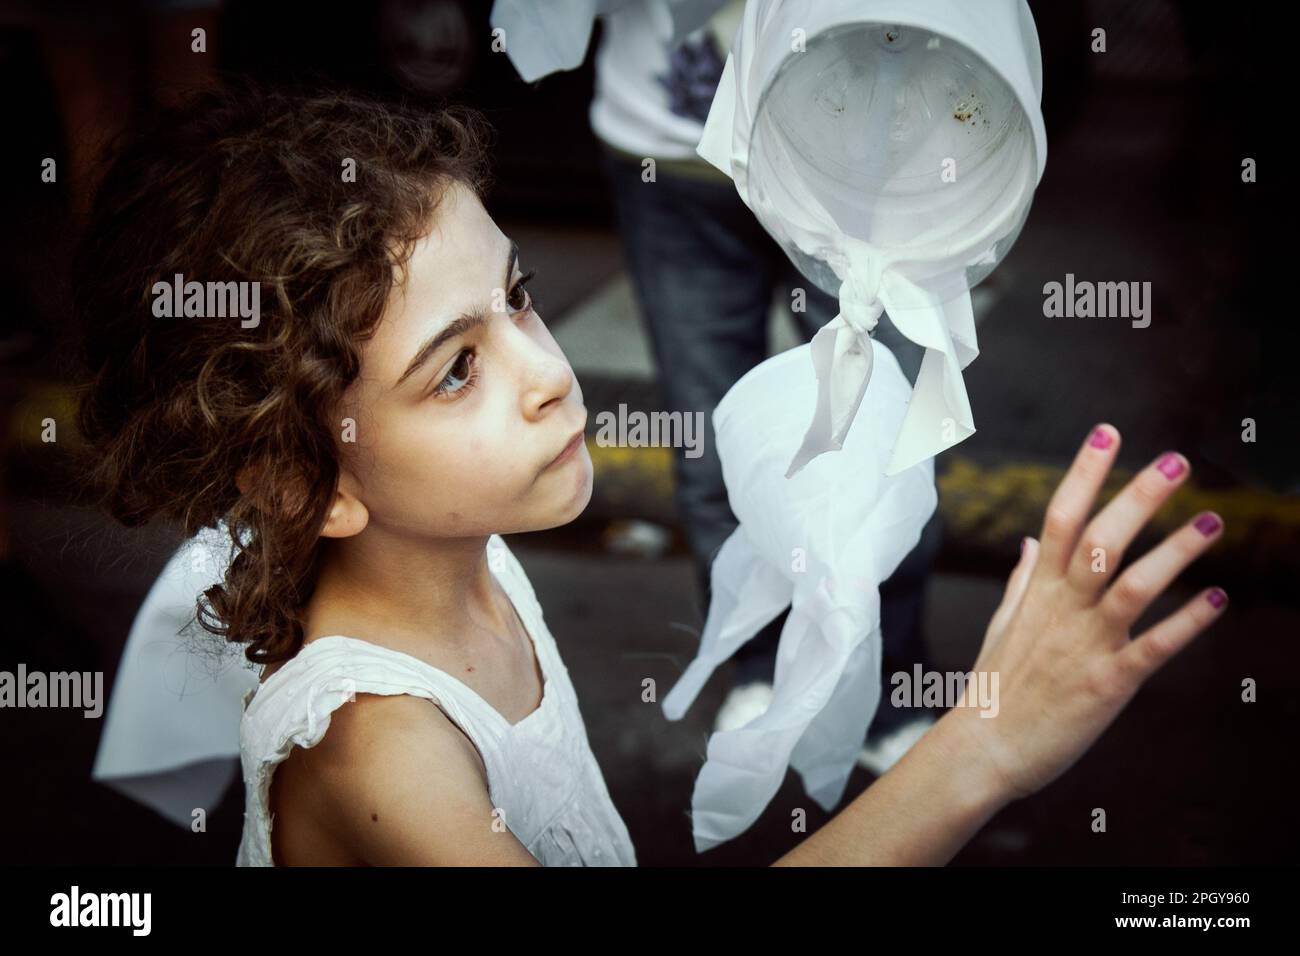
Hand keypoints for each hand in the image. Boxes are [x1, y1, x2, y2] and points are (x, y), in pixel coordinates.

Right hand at [946, 424, 1227, 801]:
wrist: (982, 750)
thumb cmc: (994, 689)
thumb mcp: (1002, 626)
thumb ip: (1023, 580)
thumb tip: (1031, 542)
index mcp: (1038, 591)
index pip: (1060, 516)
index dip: (1085, 472)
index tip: (1107, 432)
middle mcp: (1062, 609)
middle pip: (1099, 539)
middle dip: (1137, 496)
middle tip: (1176, 461)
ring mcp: (1084, 644)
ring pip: (1131, 585)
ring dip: (1174, 551)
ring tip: (1212, 520)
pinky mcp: (1105, 682)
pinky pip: (1152, 647)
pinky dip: (1186, 623)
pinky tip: (1218, 600)